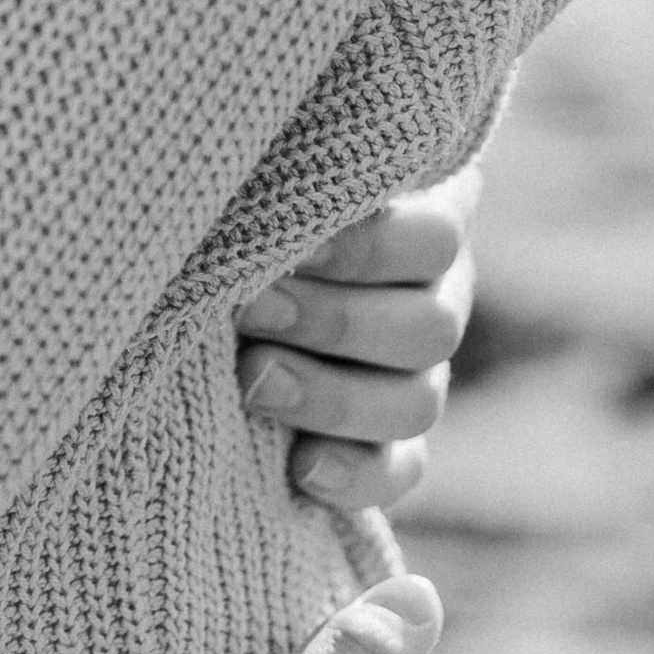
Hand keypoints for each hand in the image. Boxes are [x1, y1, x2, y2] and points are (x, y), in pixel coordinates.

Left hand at [237, 162, 481, 511]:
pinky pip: (400, 471)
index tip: (289, 244)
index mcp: (422, 220)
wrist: (217, 277)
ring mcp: (418, 377)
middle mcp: (434, 299)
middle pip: (431, 328)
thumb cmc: (246, 204)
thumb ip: (286, 181)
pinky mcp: (390, 445)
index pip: (435, 238)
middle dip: (333, 321)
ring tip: (253, 378)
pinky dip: (356, 474)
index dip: (367, 247)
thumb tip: (257, 182)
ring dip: (332, 396)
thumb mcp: (271, 178)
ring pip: (416, 403)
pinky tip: (303, 469)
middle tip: (251, 308)